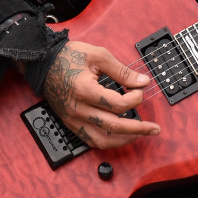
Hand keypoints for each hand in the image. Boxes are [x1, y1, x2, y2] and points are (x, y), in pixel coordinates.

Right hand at [42, 41, 160, 148]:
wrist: (43, 63)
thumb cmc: (68, 56)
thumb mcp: (98, 55)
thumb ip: (122, 71)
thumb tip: (142, 82)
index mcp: (85, 90)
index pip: (118, 104)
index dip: (135, 98)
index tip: (140, 90)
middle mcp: (78, 109)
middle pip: (114, 127)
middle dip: (138, 129)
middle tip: (154, 129)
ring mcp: (73, 119)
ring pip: (102, 140)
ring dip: (124, 140)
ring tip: (139, 135)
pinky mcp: (70, 123)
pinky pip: (90, 140)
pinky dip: (107, 141)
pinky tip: (119, 137)